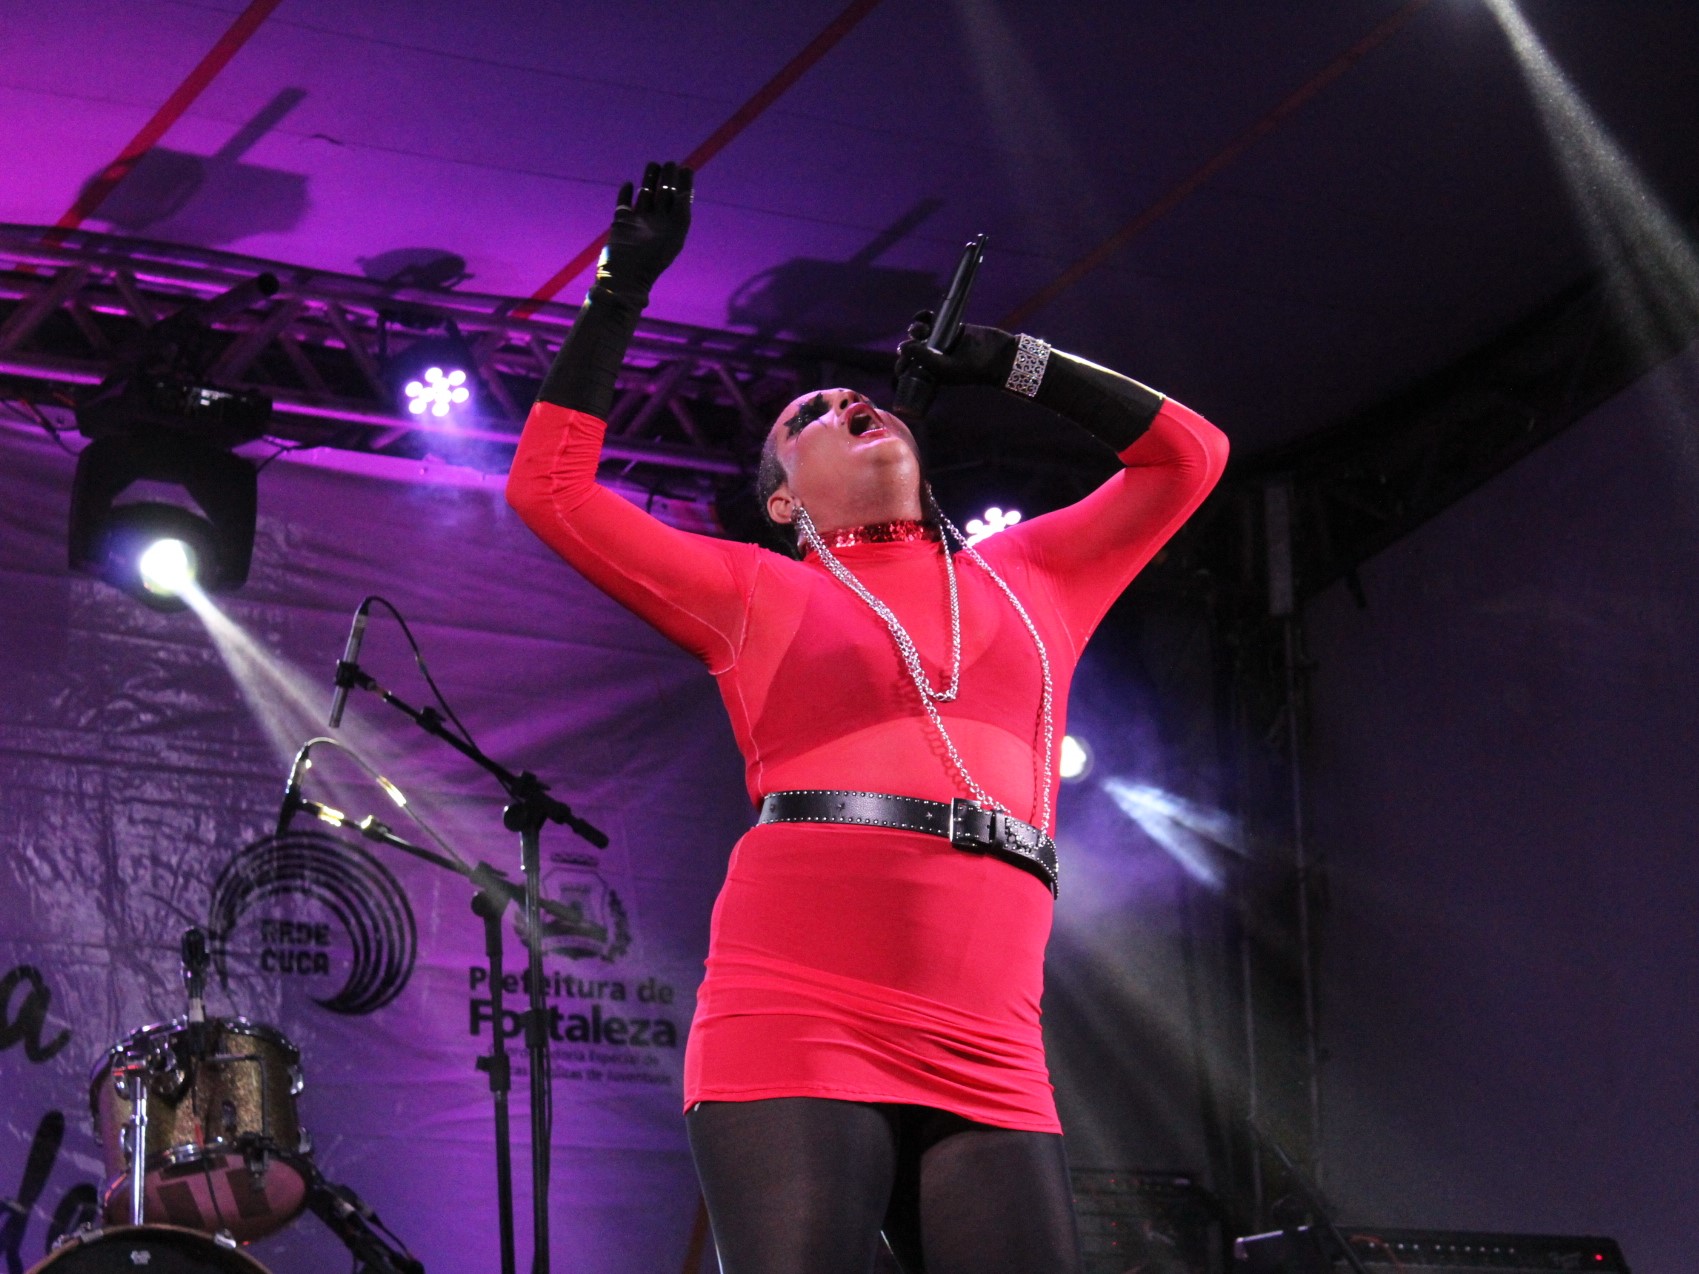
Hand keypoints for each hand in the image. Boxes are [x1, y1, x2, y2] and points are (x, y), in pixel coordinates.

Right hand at [595, 161, 693, 307]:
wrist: (624, 278)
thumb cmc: (650, 261)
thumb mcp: (672, 236)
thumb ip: (680, 214)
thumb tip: (685, 193)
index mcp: (673, 228)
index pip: (681, 201)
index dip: (684, 184)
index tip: (686, 169)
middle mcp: (658, 224)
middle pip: (664, 195)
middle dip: (667, 179)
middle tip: (669, 163)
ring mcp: (639, 223)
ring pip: (645, 196)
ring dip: (649, 180)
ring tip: (653, 165)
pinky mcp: (621, 223)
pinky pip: (624, 204)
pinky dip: (625, 194)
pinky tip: (628, 184)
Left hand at [894, 310, 1017, 388]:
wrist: (998, 355)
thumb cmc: (973, 368)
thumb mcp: (946, 366)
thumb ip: (924, 357)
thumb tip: (902, 346)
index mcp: (931, 373)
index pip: (910, 370)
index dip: (901, 364)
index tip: (902, 359)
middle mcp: (935, 358)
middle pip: (913, 349)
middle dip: (910, 343)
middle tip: (915, 339)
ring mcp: (942, 342)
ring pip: (921, 334)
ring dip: (916, 329)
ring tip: (920, 327)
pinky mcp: (951, 329)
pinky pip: (933, 321)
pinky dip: (925, 317)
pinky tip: (923, 315)